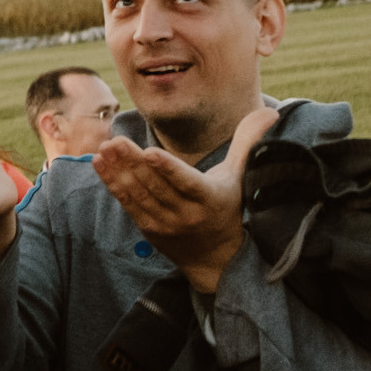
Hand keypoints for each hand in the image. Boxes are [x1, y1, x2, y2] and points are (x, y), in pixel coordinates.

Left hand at [91, 106, 278, 293]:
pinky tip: (100, 163)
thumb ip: (248, 143)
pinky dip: (113, 184)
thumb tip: (270, 111)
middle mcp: (187, 214)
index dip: (168, 169)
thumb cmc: (227, 207)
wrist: (217, 259)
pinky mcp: (149, 229)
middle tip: (116, 140)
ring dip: (119, 171)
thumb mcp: (239, 177)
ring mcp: (166, 224)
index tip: (150, 152)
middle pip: (157, 186)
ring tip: (105, 148)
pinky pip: (128, 204)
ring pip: (140, 195)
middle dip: (134, 163)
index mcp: (210, 198)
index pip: (187, 182)